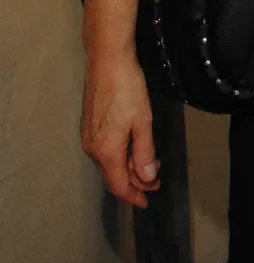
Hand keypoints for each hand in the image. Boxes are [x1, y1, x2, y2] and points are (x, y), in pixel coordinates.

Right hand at [81, 54, 159, 208]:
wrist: (107, 61)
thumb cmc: (127, 88)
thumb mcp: (142, 122)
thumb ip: (144, 153)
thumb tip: (147, 178)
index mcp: (105, 150)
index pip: (118, 185)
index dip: (133, 196)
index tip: (146, 202)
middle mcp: (92, 147)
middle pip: (112, 175)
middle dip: (134, 182)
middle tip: (155, 181)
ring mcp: (88, 136)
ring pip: (108, 163)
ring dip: (128, 168)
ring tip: (148, 164)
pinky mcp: (89, 125)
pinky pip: (104, 150)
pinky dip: (120, 155)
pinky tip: (133, 149)